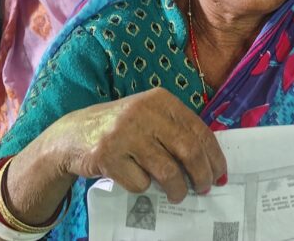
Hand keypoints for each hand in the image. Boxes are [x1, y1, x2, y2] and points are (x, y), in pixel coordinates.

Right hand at [39, 88, 225, 202]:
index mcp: (160, 100)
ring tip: (176, 194)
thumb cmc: (120, 129)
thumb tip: (209, 161)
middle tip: (204, 188)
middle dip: (201, 174)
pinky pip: (140, 183)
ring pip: (167, 171)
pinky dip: (143, 188)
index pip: (198, 129)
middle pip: (188, 150)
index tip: (220, 173)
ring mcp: (124, 133)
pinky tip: (136, 179)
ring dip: (176, 188)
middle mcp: (143, 112)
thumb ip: (175, 130)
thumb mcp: (148, 118)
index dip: (214, 155)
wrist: (72, 134)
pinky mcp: (108, 156)